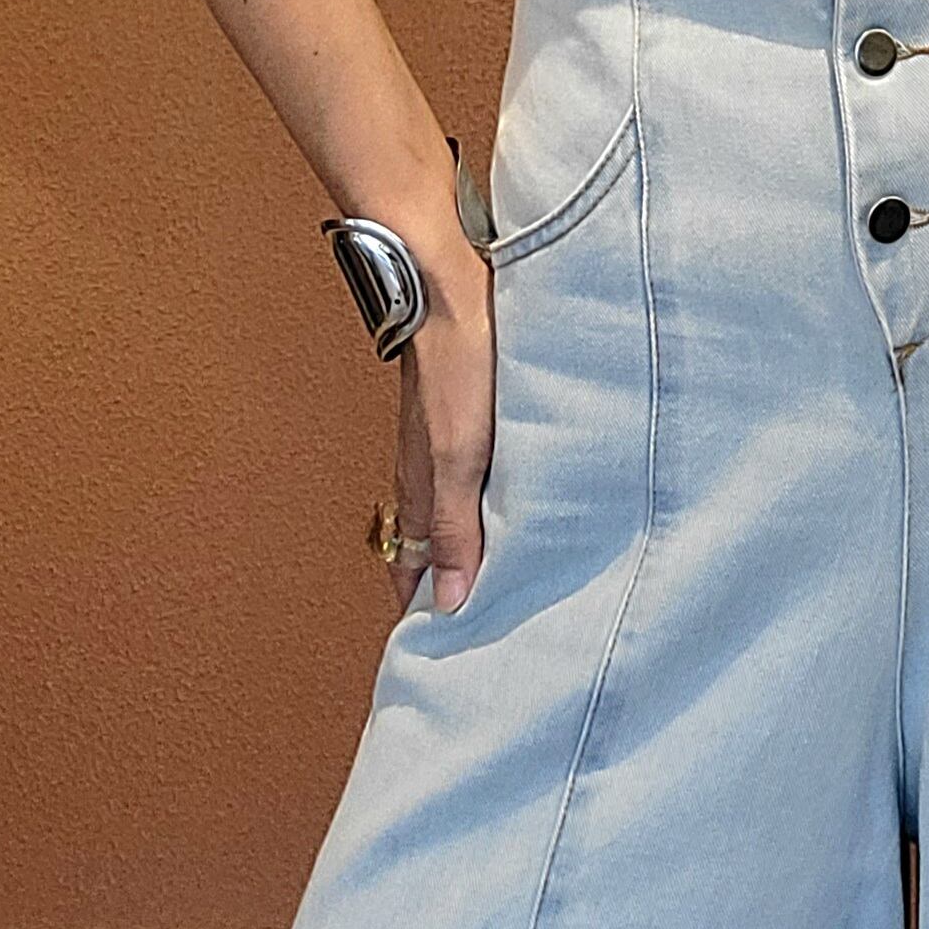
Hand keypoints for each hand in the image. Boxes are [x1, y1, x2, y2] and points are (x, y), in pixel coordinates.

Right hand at [388, 242, 495, 616]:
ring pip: (453, 498)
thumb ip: (456, 523)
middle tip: (476, 621)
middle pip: (429, 536)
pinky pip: (474, 460)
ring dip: (469, 534)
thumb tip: (452, 599)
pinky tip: (518, 488)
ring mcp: (446, 427)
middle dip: (445, 580)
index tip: (436, 654)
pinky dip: (489, 490)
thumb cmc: (454, 356)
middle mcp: (427, 460)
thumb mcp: (461, 452)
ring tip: (503, 568)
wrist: (448, 274)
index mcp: (420, 481)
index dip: (419, 608)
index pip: (410, 566)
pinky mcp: (469, 398)